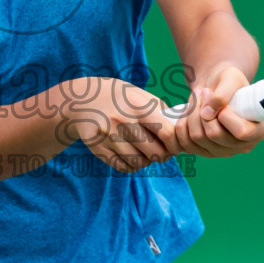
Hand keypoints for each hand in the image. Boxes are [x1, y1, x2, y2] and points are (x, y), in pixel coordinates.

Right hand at [61, 77, 180, 173]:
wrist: (82, 99)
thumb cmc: (120, 98)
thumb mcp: (140, 96)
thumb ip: (161, 113)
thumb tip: (181, 133)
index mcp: (138, 106)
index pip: (167, 133)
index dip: (175, 144)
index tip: (175, 146)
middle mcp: (122, 121)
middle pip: (155, 152)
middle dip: (163, 155)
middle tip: (162, 152)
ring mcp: (108, 135)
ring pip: (139, 163)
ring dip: (146, 161)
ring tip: (145, 153)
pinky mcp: (97, 147)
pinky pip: (122, 166)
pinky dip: (131, 166)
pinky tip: (131, 156)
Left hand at [174, 63, 263, 157]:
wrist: (215, 87)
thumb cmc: (229, 81)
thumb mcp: (231, 78)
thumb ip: (222, 94)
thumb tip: (206, 114)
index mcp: (257, 131)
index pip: (241, 132)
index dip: (226, 115)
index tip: (223, 102)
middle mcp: (240, 147)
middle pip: (214, 135)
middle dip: (203, 109)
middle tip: (205, 92)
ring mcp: (221, 152)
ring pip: (196, 137)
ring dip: (192, 113)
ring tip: (198, 99)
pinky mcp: (202, 152)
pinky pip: (184, 142)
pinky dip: (182, 124)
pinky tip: (188, 112)